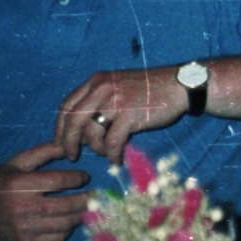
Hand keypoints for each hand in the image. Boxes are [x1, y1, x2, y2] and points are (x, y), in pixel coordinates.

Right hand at [0, 141, 90, 240]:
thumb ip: (43, 152)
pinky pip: (54, 239)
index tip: (85, 177)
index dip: (76, 178)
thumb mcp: (17, 162)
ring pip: (63, 224)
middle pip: (64, 205)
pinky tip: (69, 222)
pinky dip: (67, 230)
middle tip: (95, 195)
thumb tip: (68, 146)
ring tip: (87, 208)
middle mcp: (21, 207)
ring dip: (80, 215)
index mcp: (19, 184)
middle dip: (85, 200)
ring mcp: (23, 228)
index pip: (58, 181)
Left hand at [56, 67, 186, 162]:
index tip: (61, 142)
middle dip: (69, 142)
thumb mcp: (118, 86)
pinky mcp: (129, 116)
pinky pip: (112, 142)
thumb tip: (82, 129)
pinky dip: (112, 154)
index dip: (60, 127)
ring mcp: (115, 102)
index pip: (67, 105)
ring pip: (91, 133)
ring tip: (106, 152)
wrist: (179, 85)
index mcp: (96, 81)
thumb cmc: (150, 89)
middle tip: (72, 156)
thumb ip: (99, 101)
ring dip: (96, 148)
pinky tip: (116, 159)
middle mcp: (101, 89)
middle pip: (73, 121)